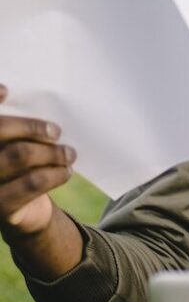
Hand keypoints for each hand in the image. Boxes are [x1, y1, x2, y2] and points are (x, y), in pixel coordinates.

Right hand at [0, 85, 76, 239]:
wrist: (23, 211)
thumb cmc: (21, 167)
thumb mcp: (20, 145)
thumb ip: (18, 128)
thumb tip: (27, 99)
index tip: (7, 90)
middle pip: (0, 130)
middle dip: (32, 127)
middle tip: (57, 131)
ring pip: (19, 154)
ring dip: (52, 151)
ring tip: (69, 153)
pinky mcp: (1, 206)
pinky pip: (32, 182)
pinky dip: (55, 174)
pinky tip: (66, 171)